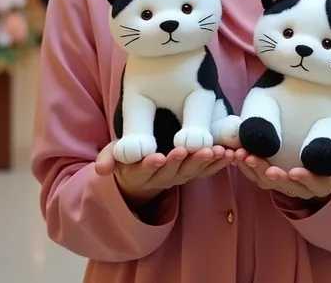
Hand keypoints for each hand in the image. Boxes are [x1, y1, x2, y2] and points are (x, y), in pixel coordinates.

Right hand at [95, 141, 233, 206]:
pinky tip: (229, 153)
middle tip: (189, 151)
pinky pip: (207, 171)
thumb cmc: (128, 155)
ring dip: (204, 163)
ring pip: (192, 173)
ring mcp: (179, 177)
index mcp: (141, 173)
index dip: (151, 166)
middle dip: (181, 162)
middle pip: (172, 172)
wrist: (141, 171)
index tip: (157, 158)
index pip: (145, 171)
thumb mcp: (115, 155)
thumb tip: (101, 170)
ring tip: (214, 152)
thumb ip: (109, 159)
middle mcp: (162, 178)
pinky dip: (219, 163)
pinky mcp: (193, 172)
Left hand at [234, 148, 330, 200]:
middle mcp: (296, 187)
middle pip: (282, 182)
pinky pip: (252, 173)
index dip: (302, 178)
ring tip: (240, 155)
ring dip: (250, 167)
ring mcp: (279, 183)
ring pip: (263, 179)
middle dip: (268, 171)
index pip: (309, 183)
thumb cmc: (327, 165)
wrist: (314, 170)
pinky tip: (233, 153)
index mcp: (315, 184)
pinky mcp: (264, 176)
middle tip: (255, 161)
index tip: (293, 172)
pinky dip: (242, 164)